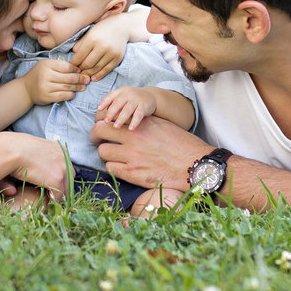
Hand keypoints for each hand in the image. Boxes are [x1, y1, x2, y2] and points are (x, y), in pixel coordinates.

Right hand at [0, 132, 71, 197]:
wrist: (12, 150)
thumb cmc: (17, 149)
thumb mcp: (35, 150)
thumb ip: (41, 159)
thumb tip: (40, 167)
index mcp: (61, 149)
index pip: (66, 169)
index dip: (57, 178)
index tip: (48, 183)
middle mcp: (65, 158)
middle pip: (69, 179)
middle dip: (60, 187)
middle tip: (47, 192)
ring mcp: (63, 169)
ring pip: (65, 189)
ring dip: (56, 194)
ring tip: (44, 196)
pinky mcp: (57, 179)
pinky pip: (59, 197)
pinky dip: (52, 200)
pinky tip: (42, 198)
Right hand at [23, 58, 88, 104]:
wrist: (26, 89)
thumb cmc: (39, 75)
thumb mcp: (47, 65)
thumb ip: (60, 65)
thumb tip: (78, 70)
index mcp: (47, 64)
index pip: (67, 66)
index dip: (76, 69)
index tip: (81, 72)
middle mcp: (46, 75)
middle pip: (69, 77)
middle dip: (80, 79)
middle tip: (87, 80)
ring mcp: (46, 87)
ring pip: (67, 87)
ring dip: (77, 88)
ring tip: (83, 87)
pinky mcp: (47, 97)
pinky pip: (63, 96)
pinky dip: (70, 95)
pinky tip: (73, 93)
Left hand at [71, 18, 127, 80]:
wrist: (121, 27)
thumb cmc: (102, 29)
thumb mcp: (89, 33)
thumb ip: (80, 44)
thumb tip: (74, 57)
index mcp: (92, 39)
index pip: (79, 56)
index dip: (74, 63)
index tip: (71, 66)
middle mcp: (102, 46)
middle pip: (87, 64)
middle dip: (81, 69)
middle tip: (77, 71)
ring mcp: (111, 53)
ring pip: (96, 68)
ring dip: (89, 73)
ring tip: (84, 75)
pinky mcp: (117, 58)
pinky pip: (107, 70)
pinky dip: (99, 75)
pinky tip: (93, 78)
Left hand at [90, 115, 210, 189]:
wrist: (194, 165)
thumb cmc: (182, 146)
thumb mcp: (162, 126)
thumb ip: (143, 124)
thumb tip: (128, 124)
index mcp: (141, 123)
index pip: (110, 117)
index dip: (102, 122)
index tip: (103, 127)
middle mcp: (134, 137)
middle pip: (99, 131)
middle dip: (96, 136)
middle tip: (99, 140)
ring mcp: (132, 155)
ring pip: (102, 151)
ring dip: (106, 153)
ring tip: (114, 156)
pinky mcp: (133, 173)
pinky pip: (110, 168)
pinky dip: (112, 168)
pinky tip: (120, 168)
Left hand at [96, 86, 156, 129]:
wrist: (150, 96)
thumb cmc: (131, 99)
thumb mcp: (122, 97)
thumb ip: (112, 103)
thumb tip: (100, 113)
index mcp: (120, 92)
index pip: (111, 96)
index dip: (104, 102)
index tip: (99, 109)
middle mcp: (128, 94)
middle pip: (118, 103)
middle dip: (111, 112)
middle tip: (106, 121)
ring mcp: (136, 100)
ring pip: (127, 109)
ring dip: (121, 118)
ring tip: (116, 127)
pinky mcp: (144, 106)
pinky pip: (139, 115)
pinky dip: (134, 122)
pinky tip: (130, 129)